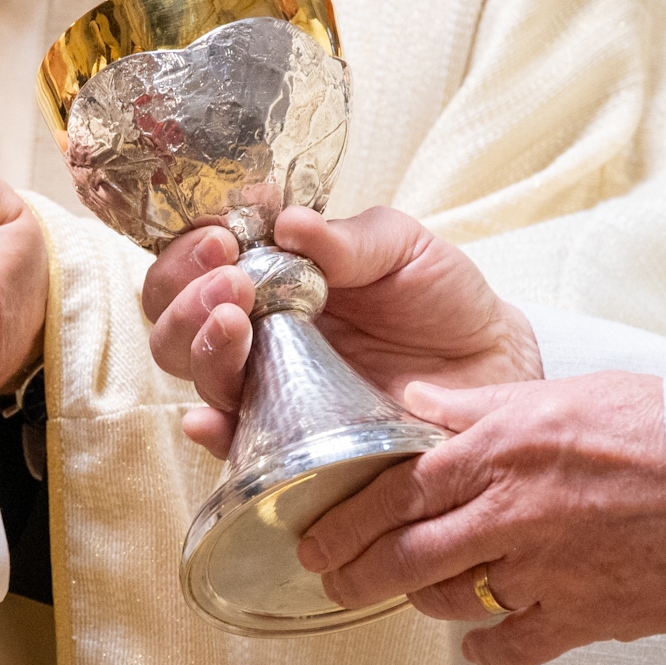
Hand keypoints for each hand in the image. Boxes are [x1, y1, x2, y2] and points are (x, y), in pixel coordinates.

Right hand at [141, 205, 541, 456]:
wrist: (491, 366)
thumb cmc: (439, 298)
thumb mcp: (403, 246)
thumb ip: (348, 237)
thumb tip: (287, 221)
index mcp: (266, 276)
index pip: (194, 264)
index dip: (189, 251)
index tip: (224, 237)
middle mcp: (253, 333)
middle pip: (174, 321)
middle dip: (187, 297)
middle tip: (232, 282)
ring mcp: (265, 388)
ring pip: (196, 373)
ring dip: (200, 345)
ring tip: (235, 321)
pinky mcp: (286, 441)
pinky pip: (234, 443)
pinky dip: (212, 433)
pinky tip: (211, 420)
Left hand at [296, 372, 665, 664]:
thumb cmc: (661, 427)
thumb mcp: (560, 393)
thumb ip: (477, 402)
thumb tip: (415, 397)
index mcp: (495, 456)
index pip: (391, 493)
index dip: (343, 521)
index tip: (315, 538)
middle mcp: (506, 517)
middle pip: (402, 556)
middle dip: (354, 573)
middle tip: (332, 580)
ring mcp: (541, 573)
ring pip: (448, 601)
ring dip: (418, 600)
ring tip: (404, 594)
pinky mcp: (582, 618)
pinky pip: (510, 646)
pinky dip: (486, 648)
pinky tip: (477, 641)